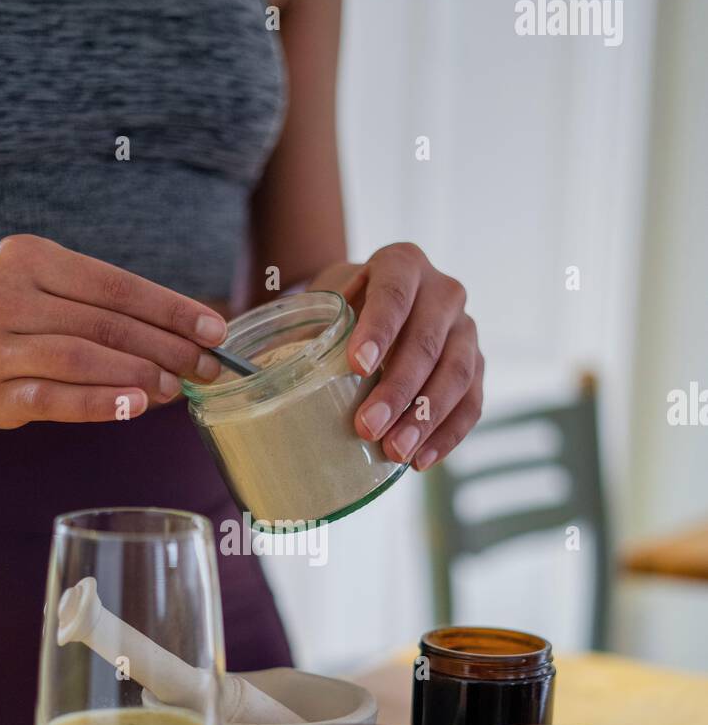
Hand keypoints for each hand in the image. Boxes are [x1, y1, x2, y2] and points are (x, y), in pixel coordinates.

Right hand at [0, 234, 227, 427]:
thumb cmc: (24, 317)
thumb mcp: (57, 291)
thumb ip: (114, 307)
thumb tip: (195, 335)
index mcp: (28, 257)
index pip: (115, 285)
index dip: (170, 309)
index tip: (214, 330)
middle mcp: (3, 294)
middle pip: (103, 324)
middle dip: (165, 348)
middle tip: (207, 367)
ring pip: (81, 359)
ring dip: (138, 376)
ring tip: (177, 388)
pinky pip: (57, 398)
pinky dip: (102, 403)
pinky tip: (138, 406)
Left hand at [321, 243, 483, 468]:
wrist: (377, 308)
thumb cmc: (342, 311)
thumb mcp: (320, 305)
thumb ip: (299, 327)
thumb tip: (248, 360)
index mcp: (403, 264)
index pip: (395, 293)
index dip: (379, 330)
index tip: (358, 367)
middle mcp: (443, 291)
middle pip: (427, 341)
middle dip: (398, 389)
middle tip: (368, 427)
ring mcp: (465, 329)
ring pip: (457, 374)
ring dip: (425, 419)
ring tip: (394, 452)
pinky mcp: (476, 365)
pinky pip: (472, 402)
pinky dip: (447, 435)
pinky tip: (419, 461)